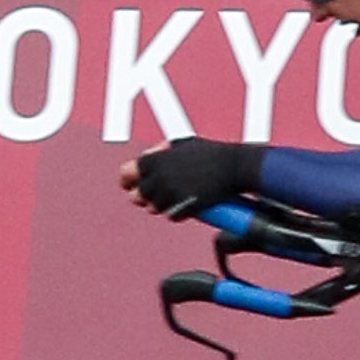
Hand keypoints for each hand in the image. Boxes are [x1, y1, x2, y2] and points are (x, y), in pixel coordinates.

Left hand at [128, 138, 260, 215]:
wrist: (233, 166)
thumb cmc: (210, 152)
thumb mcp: (182, 144)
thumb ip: (160, 151)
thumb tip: (146, 157)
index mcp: (154, 160)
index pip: (125, 174)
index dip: (129, 180)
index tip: (132, 183)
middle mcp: (158, 178)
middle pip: (136, 195)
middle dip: (145, 195)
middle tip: (156, 192)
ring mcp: (170, 195)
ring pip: (153, 208)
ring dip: (162, 204)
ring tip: (176, 195)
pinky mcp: (182, 208)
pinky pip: (171, 216)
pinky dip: (178, 211)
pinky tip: (188, 201)